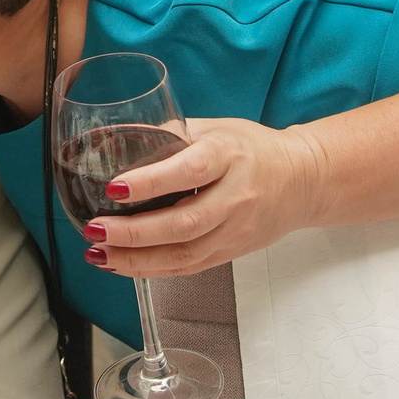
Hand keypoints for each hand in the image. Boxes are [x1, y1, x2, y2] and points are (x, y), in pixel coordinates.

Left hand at [81, 118, 328, 277]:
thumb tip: (120, 141)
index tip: (114, 188)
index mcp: (229, 156)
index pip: (189, 172)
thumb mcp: (215, 128)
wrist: (302, 180)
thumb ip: (171, 135)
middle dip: (134, 232)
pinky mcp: (232, 251)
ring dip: (137, 259)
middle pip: (184, 223)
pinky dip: (152, 270)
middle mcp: (235, 196)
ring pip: (185, 253)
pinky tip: (121, 265)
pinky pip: (189, 267)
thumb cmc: (252, 149)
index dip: (150, 182)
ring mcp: (236, 230)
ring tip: (98, 254)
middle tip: (96, 230)